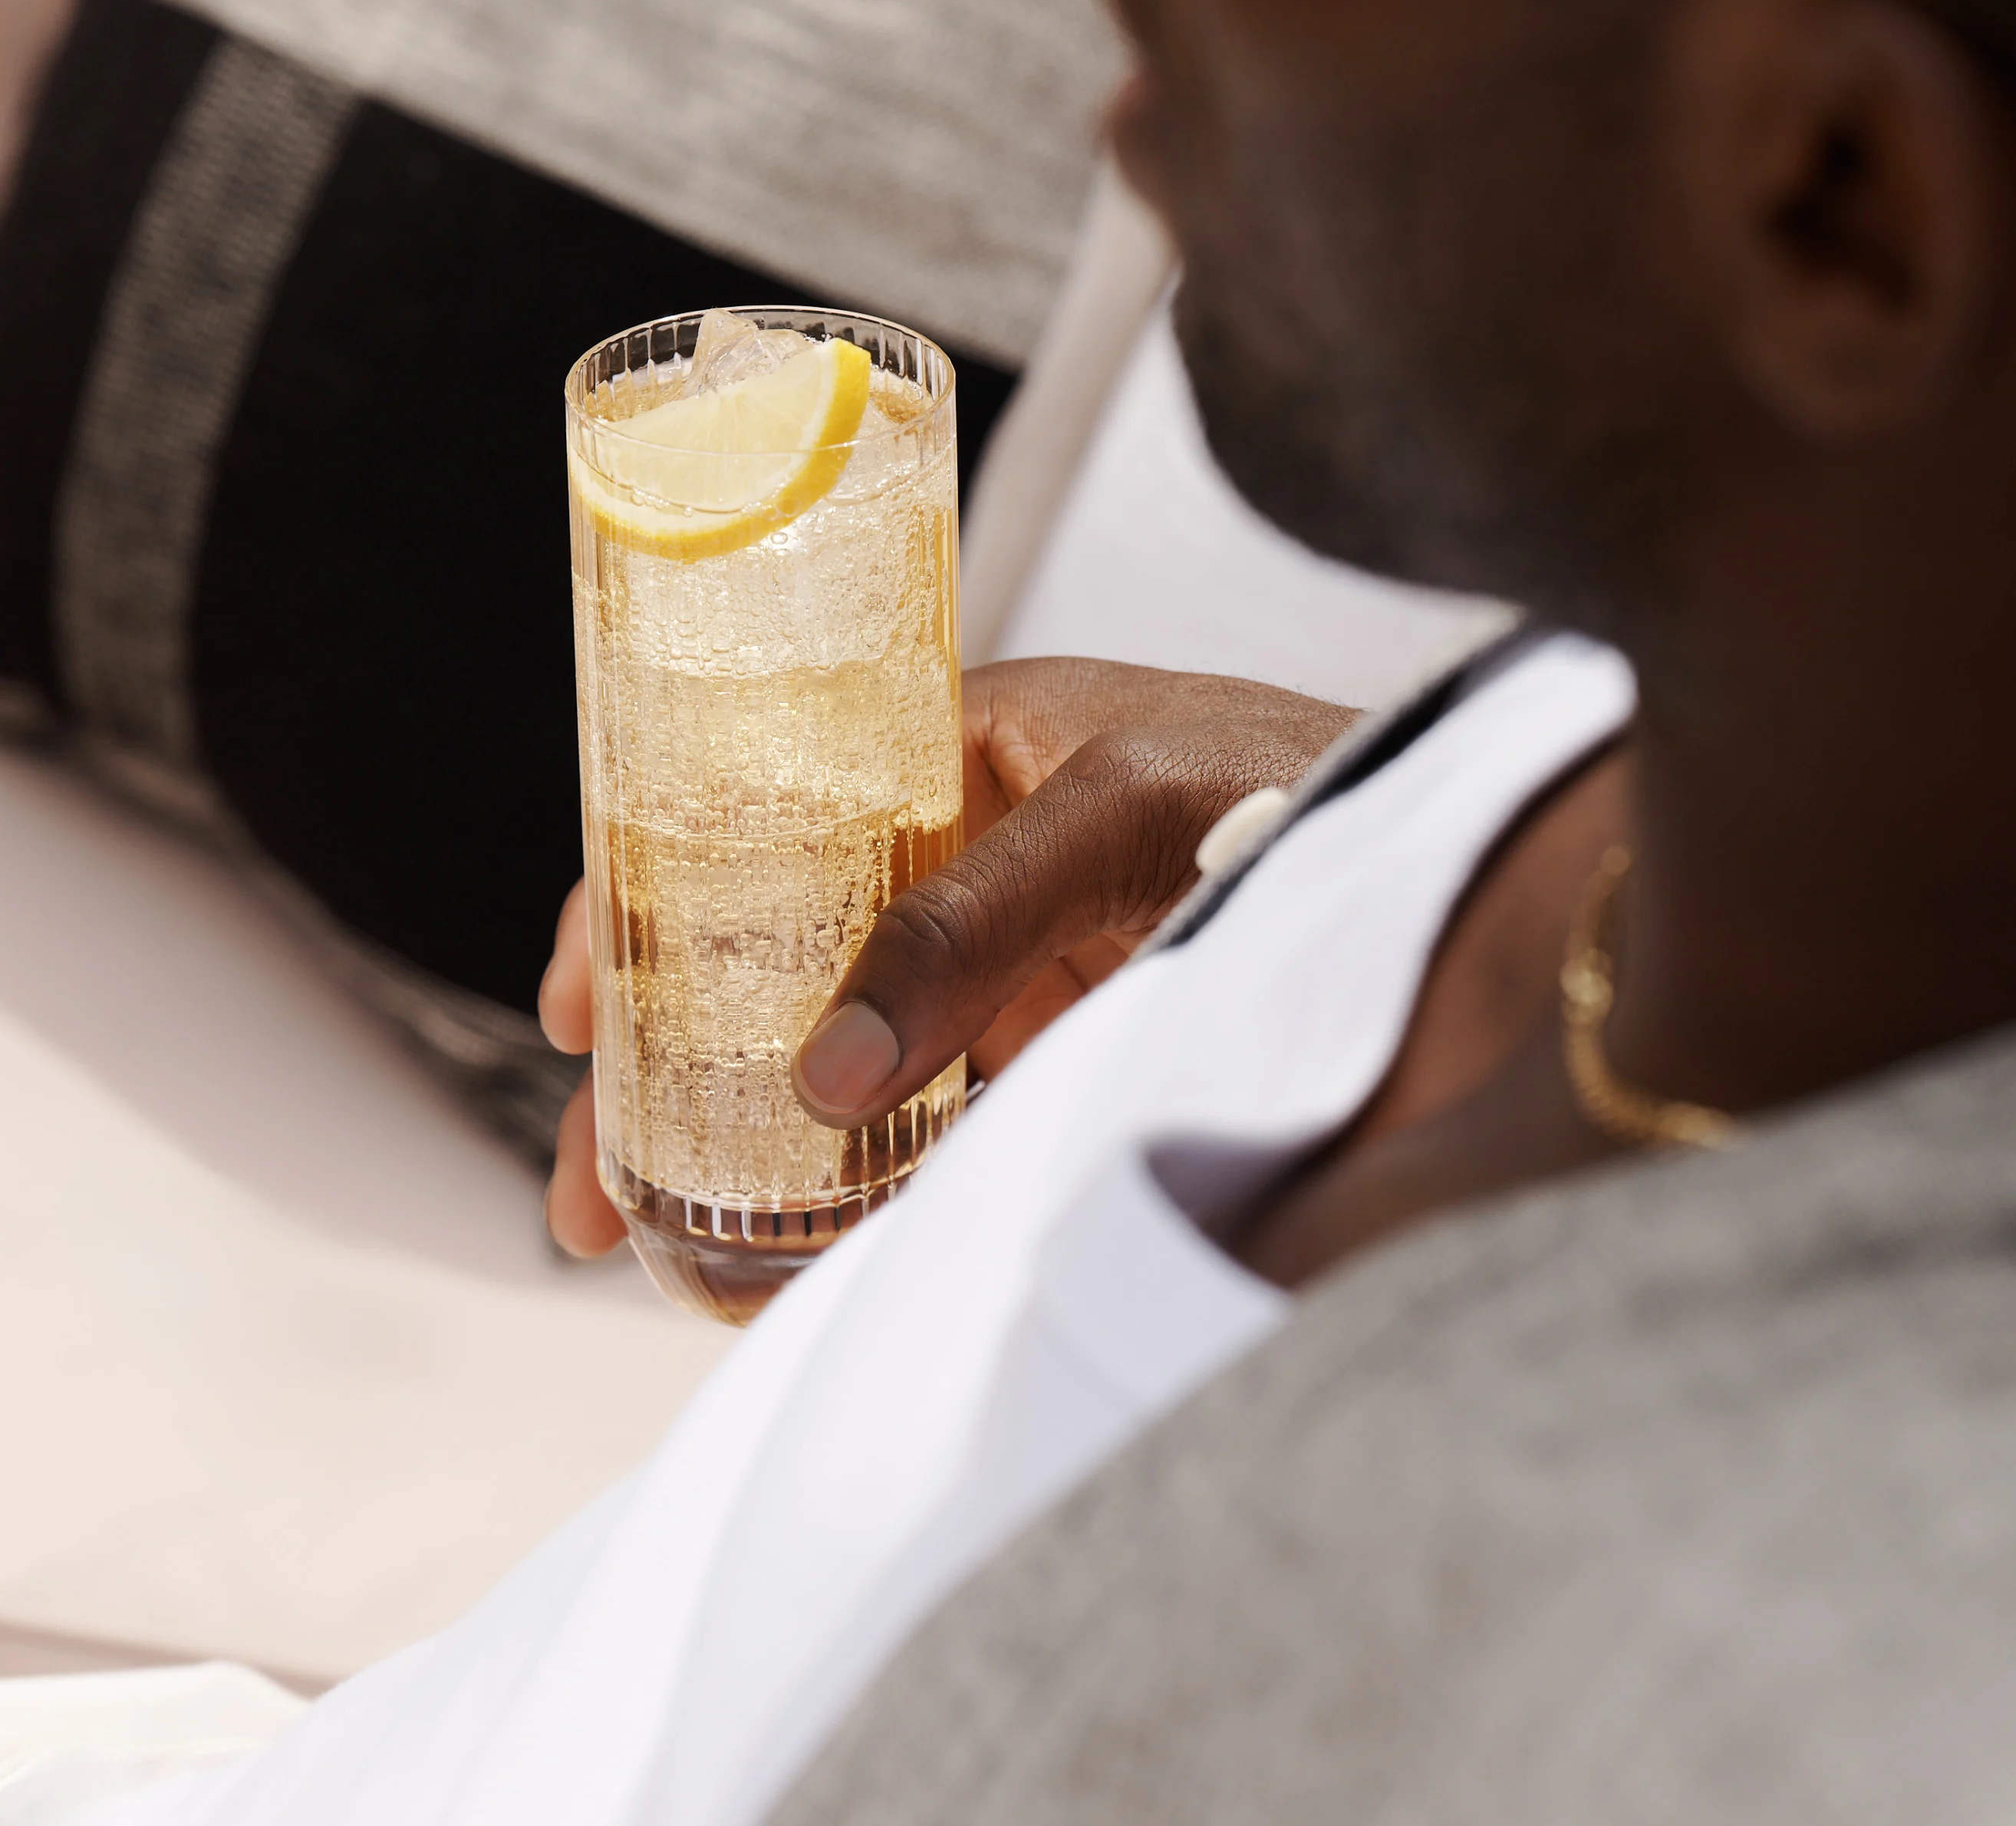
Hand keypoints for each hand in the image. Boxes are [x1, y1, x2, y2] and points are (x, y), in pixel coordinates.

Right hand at [536, 657, 1356, 1256]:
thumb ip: (972, 922)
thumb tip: (820, 1073)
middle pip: (753, 964)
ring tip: (665, 1261)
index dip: (631, 909)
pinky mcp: (1044, 1051)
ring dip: (738, 1154)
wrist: (1445, 856)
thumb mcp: (1115, 811)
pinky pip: (920, 1124)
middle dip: (656, 1081)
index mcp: (933, 751)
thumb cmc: (1288, 773)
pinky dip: (854, 1193)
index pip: (737, 819)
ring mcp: (990, 964)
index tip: (570, 1013)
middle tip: (588, 1200)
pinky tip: (796, 1263)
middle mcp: (941, 858)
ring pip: (823, 1059)